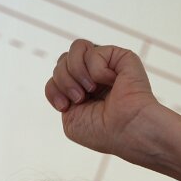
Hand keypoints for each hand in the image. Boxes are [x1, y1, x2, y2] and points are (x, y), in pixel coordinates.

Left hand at [44, 40, 156, 159]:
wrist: (126, 130)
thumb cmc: (102, 132)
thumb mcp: (70, 118)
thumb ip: (60, 93)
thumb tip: (65, 69)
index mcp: (83, 91)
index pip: (56, 76)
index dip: (54, 88)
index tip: (65, 106)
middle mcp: (94, 76)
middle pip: (62, 61)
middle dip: (64, 81)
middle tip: (80, 98)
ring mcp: (107, 65)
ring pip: (76, 48)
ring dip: (76, 71)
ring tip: (90, 89)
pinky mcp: (120, 57)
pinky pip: (93, 51)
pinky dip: (97, 70)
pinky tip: (112, 82)